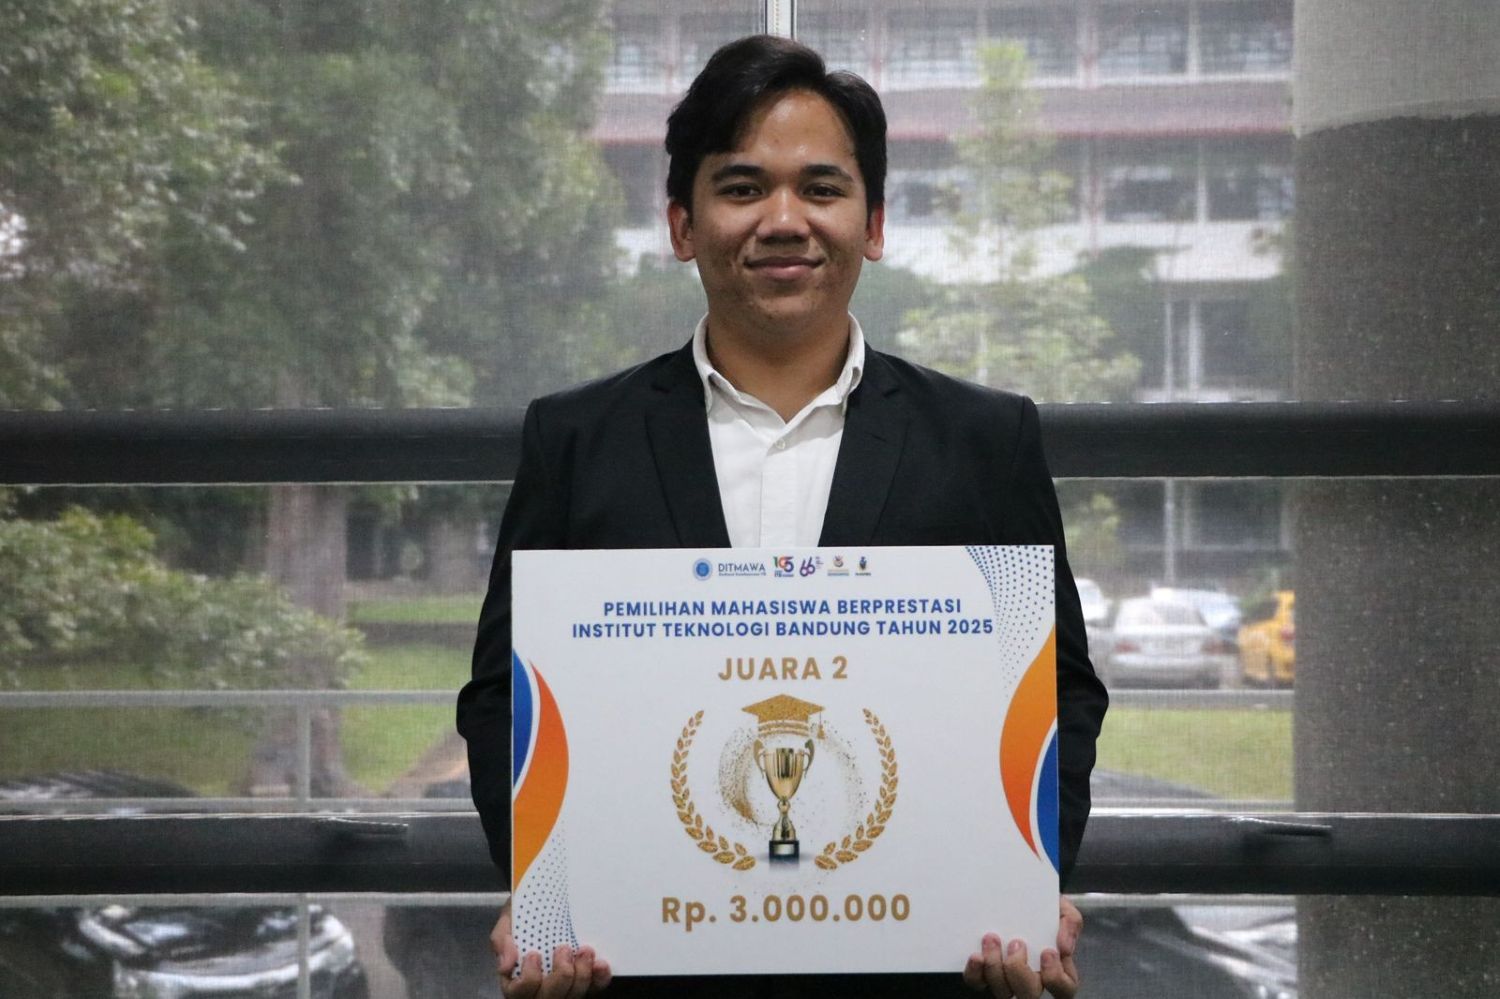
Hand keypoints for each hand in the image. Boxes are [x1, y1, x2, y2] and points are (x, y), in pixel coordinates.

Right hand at [491, 905, 611, 997]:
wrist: (547, 902)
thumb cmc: (524, 915)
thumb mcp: (507, 920)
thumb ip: (502, 939)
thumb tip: (507, 964)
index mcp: (515, 980)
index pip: (519, 993)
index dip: (529, 979)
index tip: (534, 955)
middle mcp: (539, 990)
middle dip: (561, 977)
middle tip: (564, 949)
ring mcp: (563, 988)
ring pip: (572, 997)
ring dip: (582, 976)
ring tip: (585, 951)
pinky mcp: (584, 983)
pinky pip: (594, 989)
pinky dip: (599, 978)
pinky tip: (599, 964)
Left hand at [962, 895, 1082, 998]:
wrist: (1016, 893)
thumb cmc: (1042, 907)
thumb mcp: (1062, 908)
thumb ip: (1070, 923)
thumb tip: (1064, 947)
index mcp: (1055, 968)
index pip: (1064, 989)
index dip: (1056, 978)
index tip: (1047, 952)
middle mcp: (1031, 979)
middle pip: (1029, 994)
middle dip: (1019, 970)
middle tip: (1015, 942)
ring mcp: (1006, 979)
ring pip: (1003, 992)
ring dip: (995, 967)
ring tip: (991, 939)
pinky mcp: (984, 973)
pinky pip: (978, 983)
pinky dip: (975, 973)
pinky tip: (976, 956)